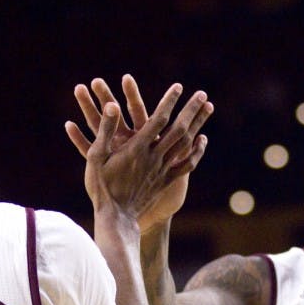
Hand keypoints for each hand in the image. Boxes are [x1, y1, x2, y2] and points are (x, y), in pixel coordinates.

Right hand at [66, 74, 211, 231]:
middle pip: (178, 130)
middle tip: (202, 94)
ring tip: (208, 109)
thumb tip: (112, 105)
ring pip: (185, 144)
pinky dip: (197, 151)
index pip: (158, 120)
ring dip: (198, 124)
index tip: (178, 86)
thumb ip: (105, 130)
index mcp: (137, 149)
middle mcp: (154, 157)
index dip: (169, 102)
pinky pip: (186, 164)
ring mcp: (162, 170)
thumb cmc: (101, 187)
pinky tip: (202, 140)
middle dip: (191, 110)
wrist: (115, 218)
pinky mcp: (165, 181)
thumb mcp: (95, 156)